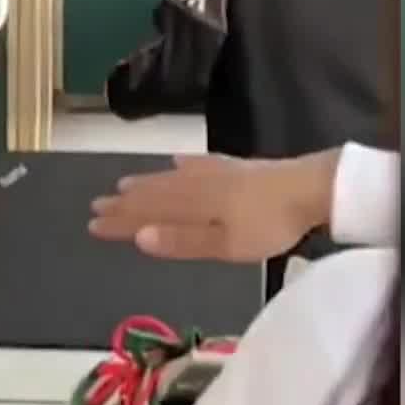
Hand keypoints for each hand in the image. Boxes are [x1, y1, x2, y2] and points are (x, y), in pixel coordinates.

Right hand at [88, 149, 340, 262]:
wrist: (312, 189)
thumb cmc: (269, 225)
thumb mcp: (226, 244)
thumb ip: (182, 241)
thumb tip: (139, 237)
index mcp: (192, 206)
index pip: (147, 215)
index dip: (120, 221)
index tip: (93, 224)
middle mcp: (197, 185)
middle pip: (154, 194)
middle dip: (125, 202)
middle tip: (97, 204)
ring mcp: (217, 173)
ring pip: (172, 178)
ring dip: (146, 183)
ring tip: (124, 184)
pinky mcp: (236, 167)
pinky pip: (199, 164)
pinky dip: (182, 164)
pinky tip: (176, 161)